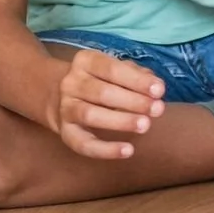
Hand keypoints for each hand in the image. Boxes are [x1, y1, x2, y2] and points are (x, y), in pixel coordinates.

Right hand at [44, 49, 165, 158]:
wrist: (54, 94)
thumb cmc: (95, 79)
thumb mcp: (111, 69)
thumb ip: (134, 74)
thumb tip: (155, 84)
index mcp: (85, 61)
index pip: (111, 69)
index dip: (136, 80)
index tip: (160, 90)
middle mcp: (71, 83)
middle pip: (102, 93)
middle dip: (133, 101)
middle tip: (158, 109)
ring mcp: (65, 108)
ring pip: (91, 115)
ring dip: (120, 121)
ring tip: (145, 125)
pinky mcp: (64, 132)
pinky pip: (82, 144)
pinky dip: (105, 149)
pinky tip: (128, 151)